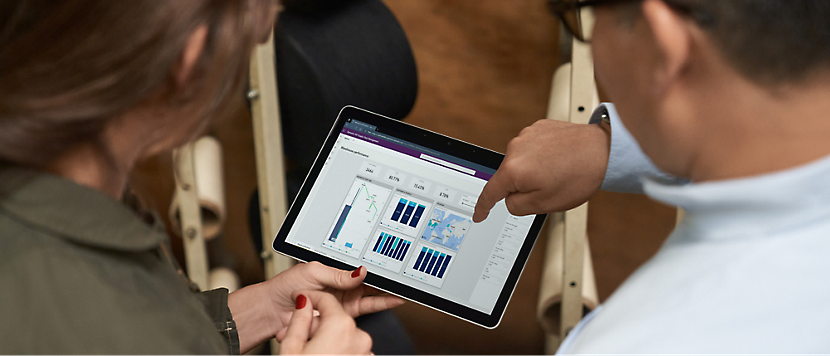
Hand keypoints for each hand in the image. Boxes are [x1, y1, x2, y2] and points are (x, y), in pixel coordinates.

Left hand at [228, 262, 402, 352]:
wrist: (273, 310)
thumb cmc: (286, 287)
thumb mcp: (314, 271)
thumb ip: (338, 274)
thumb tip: (359, 271)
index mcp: (335, 270)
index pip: (360, 267)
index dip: (376, 266)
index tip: (390, 265)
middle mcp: (342, 284)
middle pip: (370, 281)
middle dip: (386, 279)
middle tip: (400, 278)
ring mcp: (344, 300)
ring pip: (371, 295)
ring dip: (386, 292)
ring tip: (401, 288)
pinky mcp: (343, 315)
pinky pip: (366, 309)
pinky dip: (381, 304)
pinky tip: (392, 300)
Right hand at [473, 119, 610, 221]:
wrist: (603, 151)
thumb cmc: (578, 177)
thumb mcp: (543, 205)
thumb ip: (516, 206)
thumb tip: (509, 198)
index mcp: (513, 170)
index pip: (490, 192)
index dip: (483, 207)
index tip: (479, 215)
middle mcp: (515, 148)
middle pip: (508, 177)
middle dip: (522, 186)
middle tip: (548, 188)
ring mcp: (527, 135)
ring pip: (521, 162)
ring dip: (533, 170)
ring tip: (558, 172)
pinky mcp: (539, 127)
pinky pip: (532, 148)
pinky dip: (541, 157)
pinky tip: (559, 160)